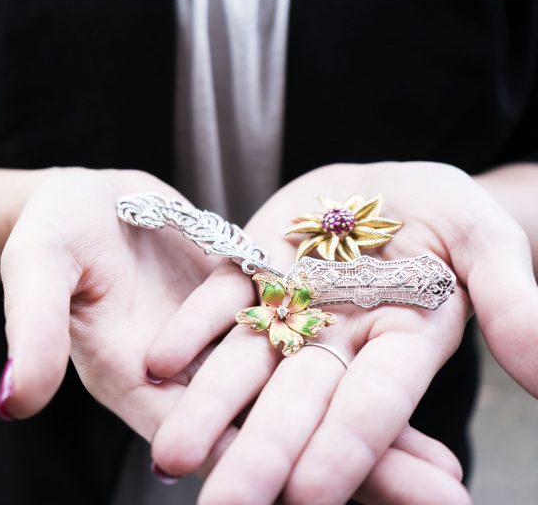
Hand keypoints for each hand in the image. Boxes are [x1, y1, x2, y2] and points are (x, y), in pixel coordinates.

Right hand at [0, 167, 470, 502]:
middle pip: (274, 434)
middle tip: (433, 497)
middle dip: (349, 470)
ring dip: (365, 433)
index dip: (265, 471)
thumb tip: (14, 400)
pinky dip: (349, 370)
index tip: (321, 502)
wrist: (80, 201)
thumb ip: (36, 332)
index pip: (210, 441)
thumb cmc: (49, 233)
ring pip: (300, 399)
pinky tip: (402, 384)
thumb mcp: (38, 272)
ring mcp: (223, 350)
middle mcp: (190, 381)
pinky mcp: (247, 313)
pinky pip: (304, 347)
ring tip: (443, 471)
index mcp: (140, 382)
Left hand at [147, 161, 537, 503]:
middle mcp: (340, 342)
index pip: (375, 405)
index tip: (311, 495)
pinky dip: (189, 333)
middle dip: (261, 457)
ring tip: (170, 457)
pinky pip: (217, 305)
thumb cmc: (447, 212)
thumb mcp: (485, 240)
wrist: (387, 184)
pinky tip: (156, 364)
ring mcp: (289, 311)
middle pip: (298, 405)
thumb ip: (510, 299)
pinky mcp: (249, 274)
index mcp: (404, 343)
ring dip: (207, 411)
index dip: (348, 448)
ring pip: (245, 369)